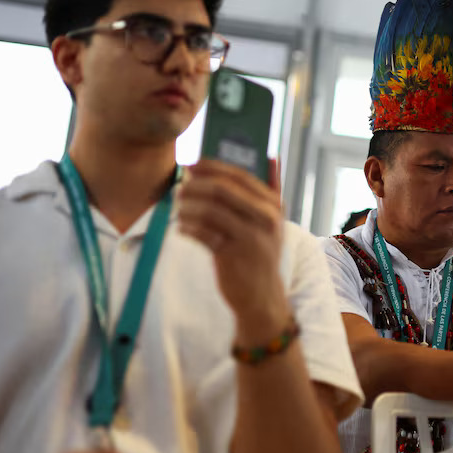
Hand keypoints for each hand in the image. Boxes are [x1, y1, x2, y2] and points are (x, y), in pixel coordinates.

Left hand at [177, 158, 289, 337]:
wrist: (262, 296)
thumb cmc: (261, 252)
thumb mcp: (273, 221)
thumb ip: (273, 189)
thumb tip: (272, 156)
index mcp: (274, 205)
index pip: (240, 176)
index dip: (212, 167)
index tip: (192, 163)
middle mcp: (265, 219)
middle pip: (223, 190)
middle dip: (196, 185)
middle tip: (179, 186)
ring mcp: (250, 237)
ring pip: (210, 211)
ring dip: (188, 206)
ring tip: (178, 208)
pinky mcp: (233, 255)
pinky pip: (203, 234)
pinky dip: (188, 228)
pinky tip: (181, 228)